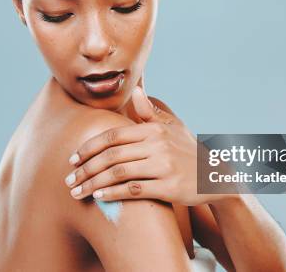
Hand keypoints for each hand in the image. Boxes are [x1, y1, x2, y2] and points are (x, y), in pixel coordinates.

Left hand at [64, 86, 223, 205]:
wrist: (217, 176)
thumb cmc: (189, 151)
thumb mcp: (173, 128)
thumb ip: (151, 112)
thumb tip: (135, 90)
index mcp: (153, 130)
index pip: (112, 136)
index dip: (89, 147)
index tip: (73, 159)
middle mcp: (157, 146)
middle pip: (111, 155)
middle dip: (85, 169)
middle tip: (68, 180)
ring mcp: (163, 167)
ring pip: (119, 173)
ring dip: (93, 183)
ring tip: (77, 192)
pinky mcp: (168, 187)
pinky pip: (134, 190)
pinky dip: (113, 193)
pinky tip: (98, 197)